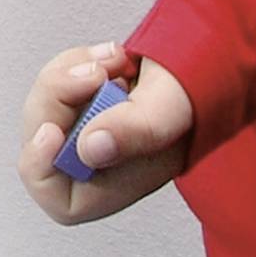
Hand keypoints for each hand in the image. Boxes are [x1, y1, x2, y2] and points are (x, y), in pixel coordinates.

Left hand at [21, 45, 195, 225]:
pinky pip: (59, 81)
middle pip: (44, 141)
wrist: (212, 56)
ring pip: (46, 106)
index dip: (44, 169)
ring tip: (115, 60)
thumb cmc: (202, 88)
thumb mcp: (174, 106)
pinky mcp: (89, 100)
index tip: (53, 130)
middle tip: (96, 75)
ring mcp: (94, 129)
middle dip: (59, 97)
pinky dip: (77, 62)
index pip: (61, 200)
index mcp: (122, 181)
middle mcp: (104, 160)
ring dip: (70, 73)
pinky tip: (112, 57)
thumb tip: (90, 148)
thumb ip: (137, 129)